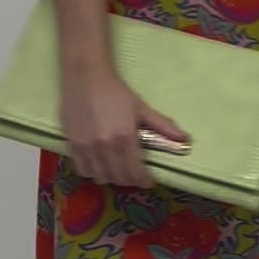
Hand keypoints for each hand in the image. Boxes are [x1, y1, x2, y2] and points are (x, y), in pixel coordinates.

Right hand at [61, 66, 188, 188]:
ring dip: (111, 178)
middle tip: (134, 175)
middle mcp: (105, 146)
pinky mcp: (72, 144)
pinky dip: (93, 172)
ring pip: (101, 177)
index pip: (136, 171)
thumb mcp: (141, 108)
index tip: (148, 182)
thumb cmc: (115, 91)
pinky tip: (99, 165)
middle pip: (119, 177)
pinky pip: (83, 170)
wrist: (85, 77)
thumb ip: (163, 126)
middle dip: (130, 180)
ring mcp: (87, 147)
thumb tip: (186, 138)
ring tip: (117, 171)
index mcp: (125, 137)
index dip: (144, 181)